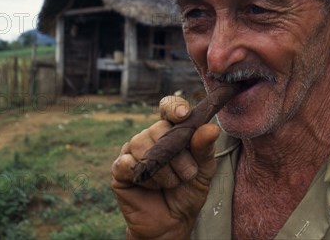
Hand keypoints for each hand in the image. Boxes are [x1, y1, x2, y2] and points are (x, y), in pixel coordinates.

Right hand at [111, 95, 219, 239]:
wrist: (173, 222)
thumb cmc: (188, 192)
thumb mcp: (204, 170)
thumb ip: (205, 149)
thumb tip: (210, 128)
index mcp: (171, 131)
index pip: (168, 108)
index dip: (174, 107)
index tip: (183, 116)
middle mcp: (150, 137)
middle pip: (157, 128)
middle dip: (176, 154)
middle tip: (187, 174)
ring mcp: (133, 152)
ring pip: (142, 145)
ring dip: (162, 169)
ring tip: (172, 183)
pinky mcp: (119, 170)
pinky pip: (127, 163)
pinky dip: (144, 177)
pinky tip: (153, 186)